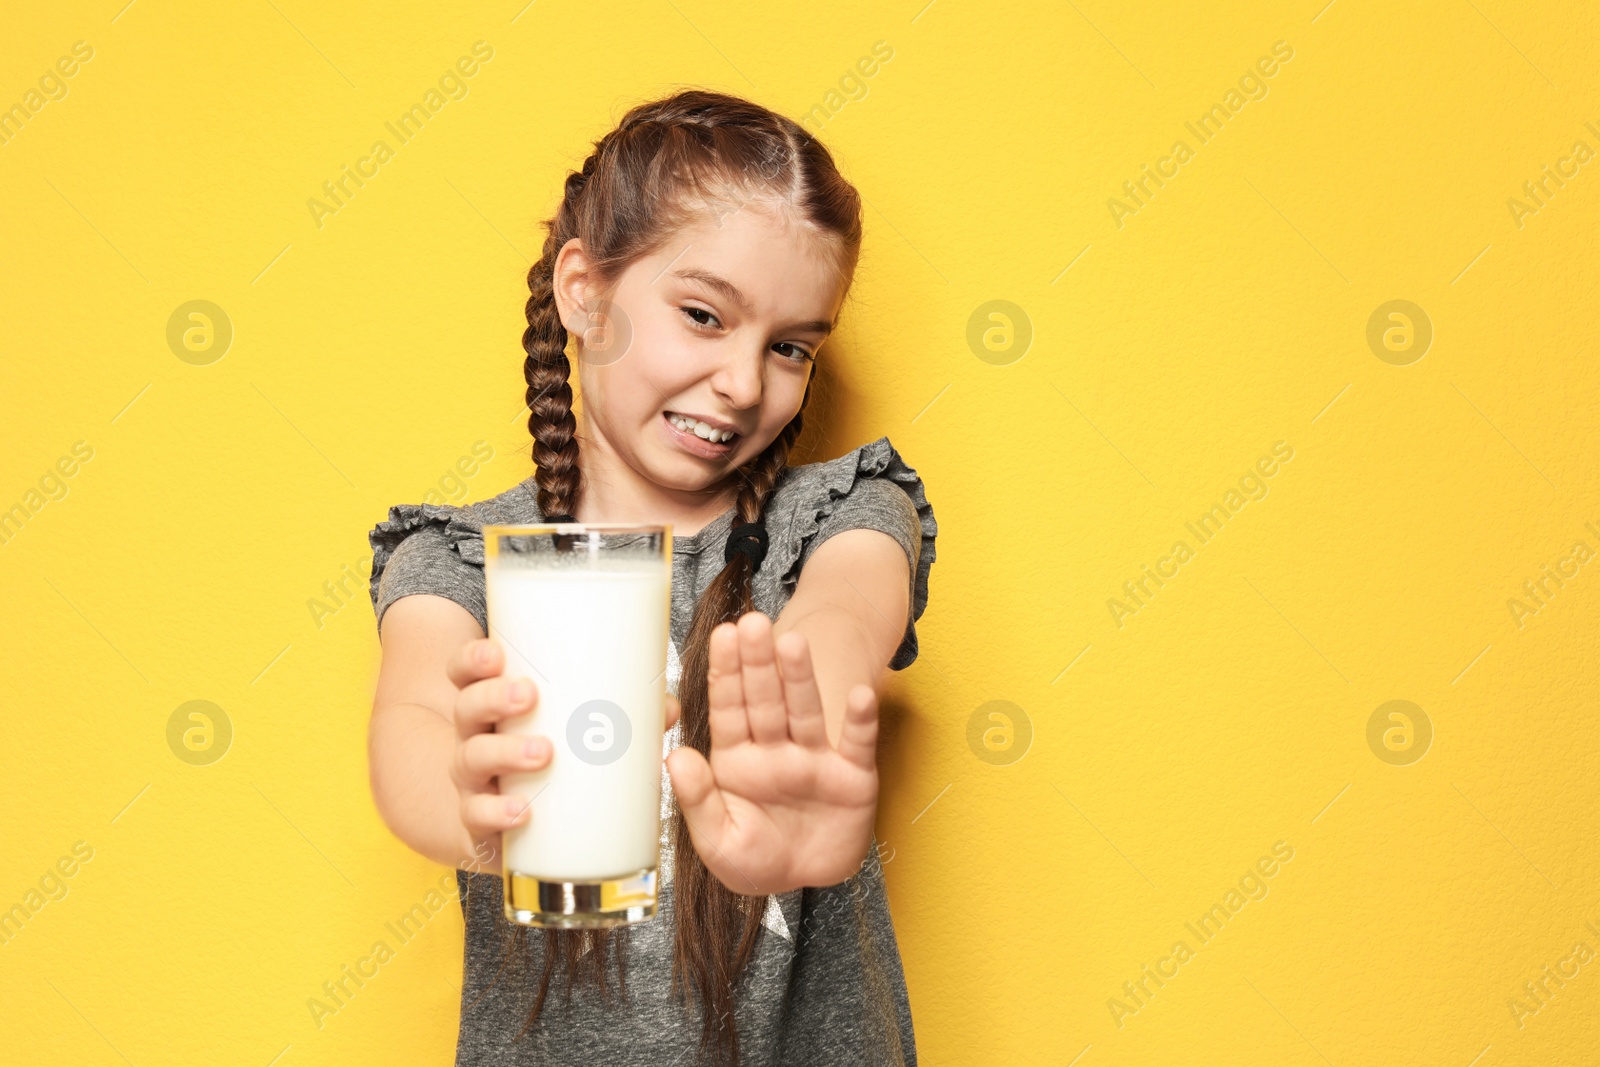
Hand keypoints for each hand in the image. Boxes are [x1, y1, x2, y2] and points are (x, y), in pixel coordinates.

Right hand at [444, 638, 681, 872]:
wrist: (509, 827)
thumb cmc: (545, 760)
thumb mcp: (570, 730)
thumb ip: (619, 714)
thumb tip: (666, 708)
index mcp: (492, 706)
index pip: (466, 673)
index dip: (473, 660)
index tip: (495, 654)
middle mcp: (474, 738)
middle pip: (467, 708)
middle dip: (493, 697)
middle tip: (528, 695)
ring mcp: (473, 781)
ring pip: (471, 759)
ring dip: (504, 752)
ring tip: (542, 752)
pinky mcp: (479, 822)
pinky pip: (477, 817)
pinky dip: (497, 813)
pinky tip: (522, 811)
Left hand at [666, 611, 878, 894]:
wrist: (807, 880)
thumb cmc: (757, 859)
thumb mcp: (718, 841)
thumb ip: (697, 800)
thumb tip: (675, 758)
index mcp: (737, 760)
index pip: (729, 709)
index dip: (726, 673)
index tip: (722, 637)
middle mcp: (775, 750)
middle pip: (765, 699)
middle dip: (757, 662)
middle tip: (752, 623)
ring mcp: (815, 759)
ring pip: (805, 710)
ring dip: (799, 677)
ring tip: (792, 643)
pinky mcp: (853, 776)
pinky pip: (856, 743)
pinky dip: (859, 719)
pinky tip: (858, 695)